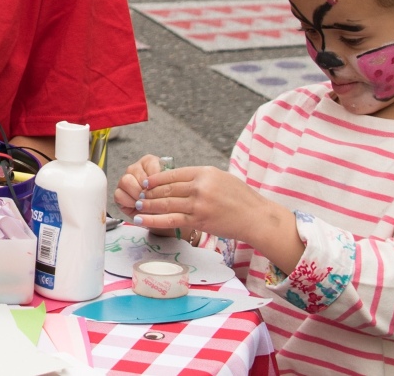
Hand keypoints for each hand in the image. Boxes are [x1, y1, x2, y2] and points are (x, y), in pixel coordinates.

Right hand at [114, 154, 174, 236]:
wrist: (161, 215)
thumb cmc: (167, 199)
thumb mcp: (171, 189)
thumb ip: (167, 183)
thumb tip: (162, 185)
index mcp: (150, 162)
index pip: (150, 164)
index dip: (155, 178)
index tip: (160, 188)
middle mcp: (135, 168)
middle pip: (134, 171)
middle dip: (145, 188)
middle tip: (152, 198)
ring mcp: (125, 179)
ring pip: (125, 181)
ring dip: (136, 194)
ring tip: (145, 203)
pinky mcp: (119, 192)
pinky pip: (119, 194)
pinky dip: (129, 202)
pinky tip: (137, 206)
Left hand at [126, 164, 265, 244]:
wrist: (256, 218)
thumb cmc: (241, 198)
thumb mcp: (221, 178)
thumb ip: (200, 178)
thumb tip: (178, 180)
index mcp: (204, 172)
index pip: (173, 174)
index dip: (156, 178)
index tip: (145, 181)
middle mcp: (200, 186)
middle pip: (167, 188)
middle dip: (149, 192)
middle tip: (137, 194)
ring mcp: (199, 204)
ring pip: (166, 203)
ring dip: (149, 205)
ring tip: (137, 206)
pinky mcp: (199, 220)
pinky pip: (171, 219)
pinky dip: (154, 219)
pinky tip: (143, 219)